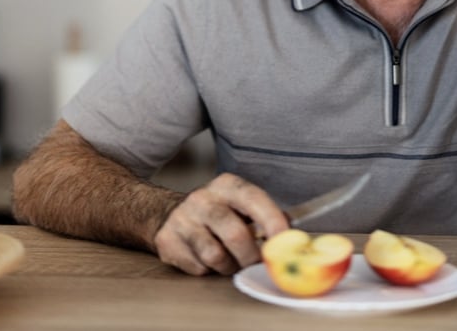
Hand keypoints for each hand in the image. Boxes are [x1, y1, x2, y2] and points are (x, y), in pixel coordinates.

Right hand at [154, 173, 289, 275]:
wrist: (164, 212)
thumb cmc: (215, 211)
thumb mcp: (238, 203)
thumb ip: (264, 214)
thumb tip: (292, 232)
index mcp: (226, 185)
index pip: (254, 200)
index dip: (272, 221)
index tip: (284, 241)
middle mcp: (202, 198)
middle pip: (235, 234)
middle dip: (251, 256)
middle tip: (257, 264)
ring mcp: (182, 219)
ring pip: (215, 256)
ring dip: (229, 266)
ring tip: (229, 260)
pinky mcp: (167, 241)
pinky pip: (198, 267)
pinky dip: (208, 270)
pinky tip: (206, 259)